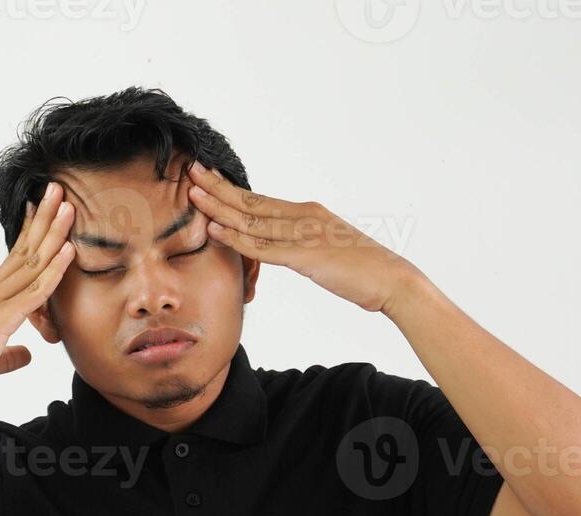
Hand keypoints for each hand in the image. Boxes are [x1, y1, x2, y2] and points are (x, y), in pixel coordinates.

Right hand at [0, 183, 75, 411]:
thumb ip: (12, 354)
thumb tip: (25, 354)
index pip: (14, 257)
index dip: (31, 231)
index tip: (43, 208)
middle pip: (23, 249)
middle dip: (43, 218)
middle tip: (57, 189)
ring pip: (31, 262)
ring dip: (52, 234)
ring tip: (68, 206)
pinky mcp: (1, 320)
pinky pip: (35, 290)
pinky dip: (54, 270)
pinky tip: (69, 251)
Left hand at [185, 162, 420, 314]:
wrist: (390, 279)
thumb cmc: (361, 269)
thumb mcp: (325, 251)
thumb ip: (301, 245)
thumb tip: (281, 249)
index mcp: (307, 213)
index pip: (260, 198)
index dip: (230, 188)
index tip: (207, 177)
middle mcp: (303, 216)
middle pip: (251, 200)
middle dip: (217, 187)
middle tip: (190, 171)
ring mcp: (304, 234)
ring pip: (253, 219)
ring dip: (220, 207)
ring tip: (192, 194)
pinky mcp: (306, 255)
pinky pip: (264, 246)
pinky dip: (237, 238)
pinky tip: (216, 230)